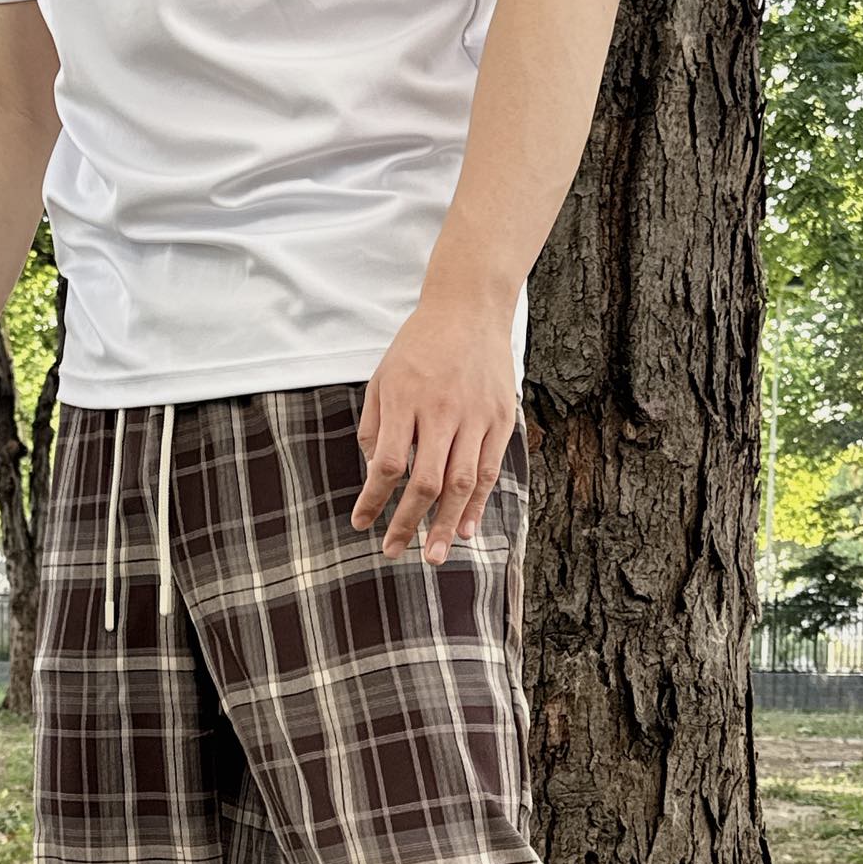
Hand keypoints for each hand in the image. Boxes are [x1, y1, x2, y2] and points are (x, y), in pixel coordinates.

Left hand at [351, 291, 517, 564]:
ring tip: (433, 556)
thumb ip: (375, 425)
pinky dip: (477, 503)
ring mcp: (476, 415)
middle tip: (394, 552)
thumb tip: (377, 473)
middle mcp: (442, 410)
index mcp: (406, 399)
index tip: (361, 523)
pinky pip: (489, 469)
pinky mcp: (501, 418)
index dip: (374, 498)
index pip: (389, 463)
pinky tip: (464, 528)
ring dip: (445, 524)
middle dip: (408, 523)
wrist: (470, 307)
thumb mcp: (383, 376)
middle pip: (426, 481)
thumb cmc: (419, 346)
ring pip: (461, 482)